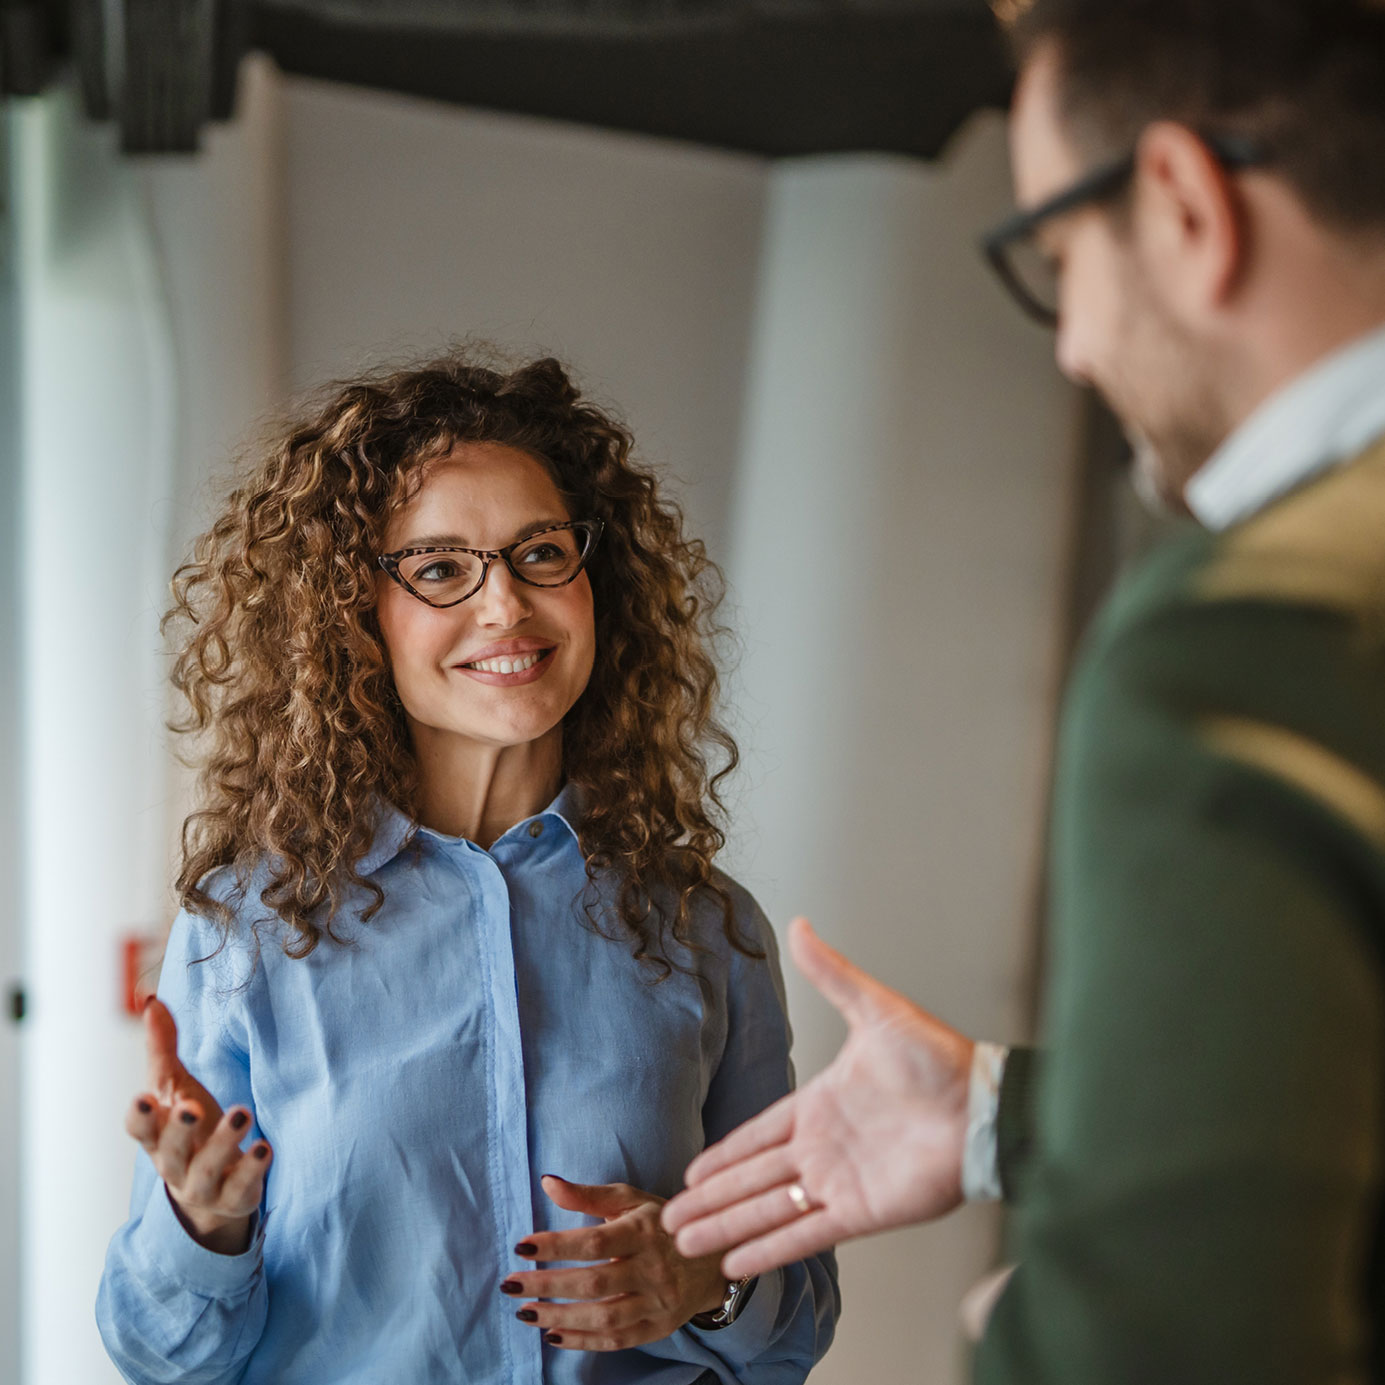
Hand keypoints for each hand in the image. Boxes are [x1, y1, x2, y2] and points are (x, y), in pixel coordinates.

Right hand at [124, 998, 271, 1255]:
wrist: (213, 1189)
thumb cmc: (191, 1128)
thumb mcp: (175, 1088)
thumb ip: (163, 1047)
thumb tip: (151, 1000)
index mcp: (157, 1136)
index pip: (140, 1130)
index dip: (139, 1117)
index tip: (142, 1098)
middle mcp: (175, 1164)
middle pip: (170, 1151)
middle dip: (179, 1131)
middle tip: (191, 1108)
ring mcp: (203, 1184)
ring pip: (206, 1169)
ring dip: (223, 1142)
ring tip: (243, 1113)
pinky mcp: (234, 1197)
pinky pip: (241, 1187)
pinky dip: (252, 1168)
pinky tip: (264, 1147)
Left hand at [501, 1175, 729, 1351]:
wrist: (712, 1258)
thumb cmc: (660, 1223)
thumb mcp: (630, 1200)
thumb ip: (588, 1195)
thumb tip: (546, 1182)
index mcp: (643, 1231)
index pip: (594, 1241)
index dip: (556, 1245)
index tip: (521, 1245)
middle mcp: (652, 1268)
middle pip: (594, 1282)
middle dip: (547, 1285)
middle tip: (510, 1284)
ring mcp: (657, 1302)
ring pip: (603, 1317)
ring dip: (559, 1317)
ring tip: (525, 1312)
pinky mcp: (658, 1328)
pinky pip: (616, 1340)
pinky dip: (582, 1341)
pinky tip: (552, 1335)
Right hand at [660, 917, 973, 1278]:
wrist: (981, 1105)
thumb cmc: (937, 1057)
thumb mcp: (874, 1008)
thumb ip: (832, 975)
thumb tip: (800, 926)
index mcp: (820, 1106)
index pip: (757, 1136)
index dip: (724, 1156)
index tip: (691, 1173)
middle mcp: (822, 1149)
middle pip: (751, 1180)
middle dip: (709, 1200)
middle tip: (666, 1220)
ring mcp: (838, 1183)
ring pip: (766, 1211)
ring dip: (726, 1228)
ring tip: (683, 1245)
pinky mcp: (859, 1212)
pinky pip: (803, 1235)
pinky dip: (768, 1252)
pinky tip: (734, 1267)